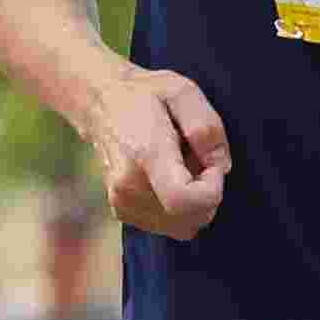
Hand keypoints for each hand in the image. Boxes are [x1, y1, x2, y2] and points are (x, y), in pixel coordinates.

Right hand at [84, 65, 231, 237]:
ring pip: (184, 226)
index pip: (183, 200)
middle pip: (191, 219)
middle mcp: (128, 185)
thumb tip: (220, 166)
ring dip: (194, 202)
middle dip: (208, 194)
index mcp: (144, 154)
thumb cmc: (146, 95)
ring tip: (180, 167)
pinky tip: (169, 178)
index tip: (210, 166)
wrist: (99, 103)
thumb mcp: (183, 93)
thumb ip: (207, 128)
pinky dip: (180, 208)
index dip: (211, 189)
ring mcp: (122, 202)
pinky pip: (171, 225)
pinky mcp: (123, 211)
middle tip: (195, 160)